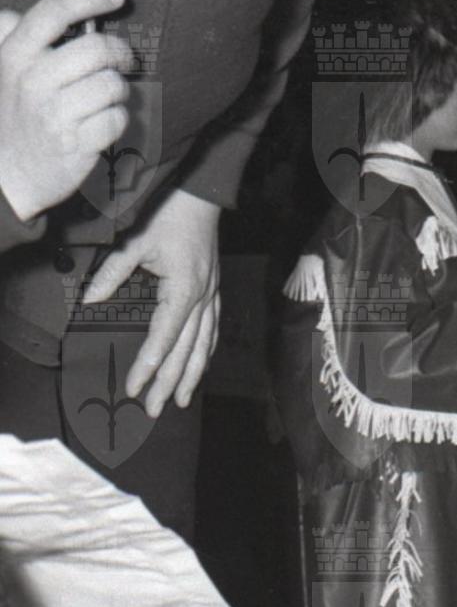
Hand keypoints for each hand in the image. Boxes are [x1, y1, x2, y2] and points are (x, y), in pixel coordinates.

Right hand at [0, 0, 130, 221]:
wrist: (7, 173)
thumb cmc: (13, 117)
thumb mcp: (2, 72)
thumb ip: (10, 39)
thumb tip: (17, 15)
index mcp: (15, 53)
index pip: (53, 12)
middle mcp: (33, 78)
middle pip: (97, 48)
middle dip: (121, 54)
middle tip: (125, 62)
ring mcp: (54, 111)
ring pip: (112, 85)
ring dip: (119, 92)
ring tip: (107, 99)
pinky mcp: (76, 142)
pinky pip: (118, 119)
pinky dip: (119, 121)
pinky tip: (104, 124)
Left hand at [81, 187, 221, 414]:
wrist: (201, 196)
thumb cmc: (168, 215)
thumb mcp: (135, 241)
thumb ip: (113, 273)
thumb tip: (91, 300)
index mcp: (183, 291)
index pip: (163, 338)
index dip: (148, 366)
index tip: (135, 389)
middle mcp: (203, 300)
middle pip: (186, 352)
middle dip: (169, 383)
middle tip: (156, 410)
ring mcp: (213, 297)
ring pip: (204, 346)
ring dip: (192, 376)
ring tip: (181, 400)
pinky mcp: (215, 292)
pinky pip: (213, 331)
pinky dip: (206, 353)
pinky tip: (200, 367)